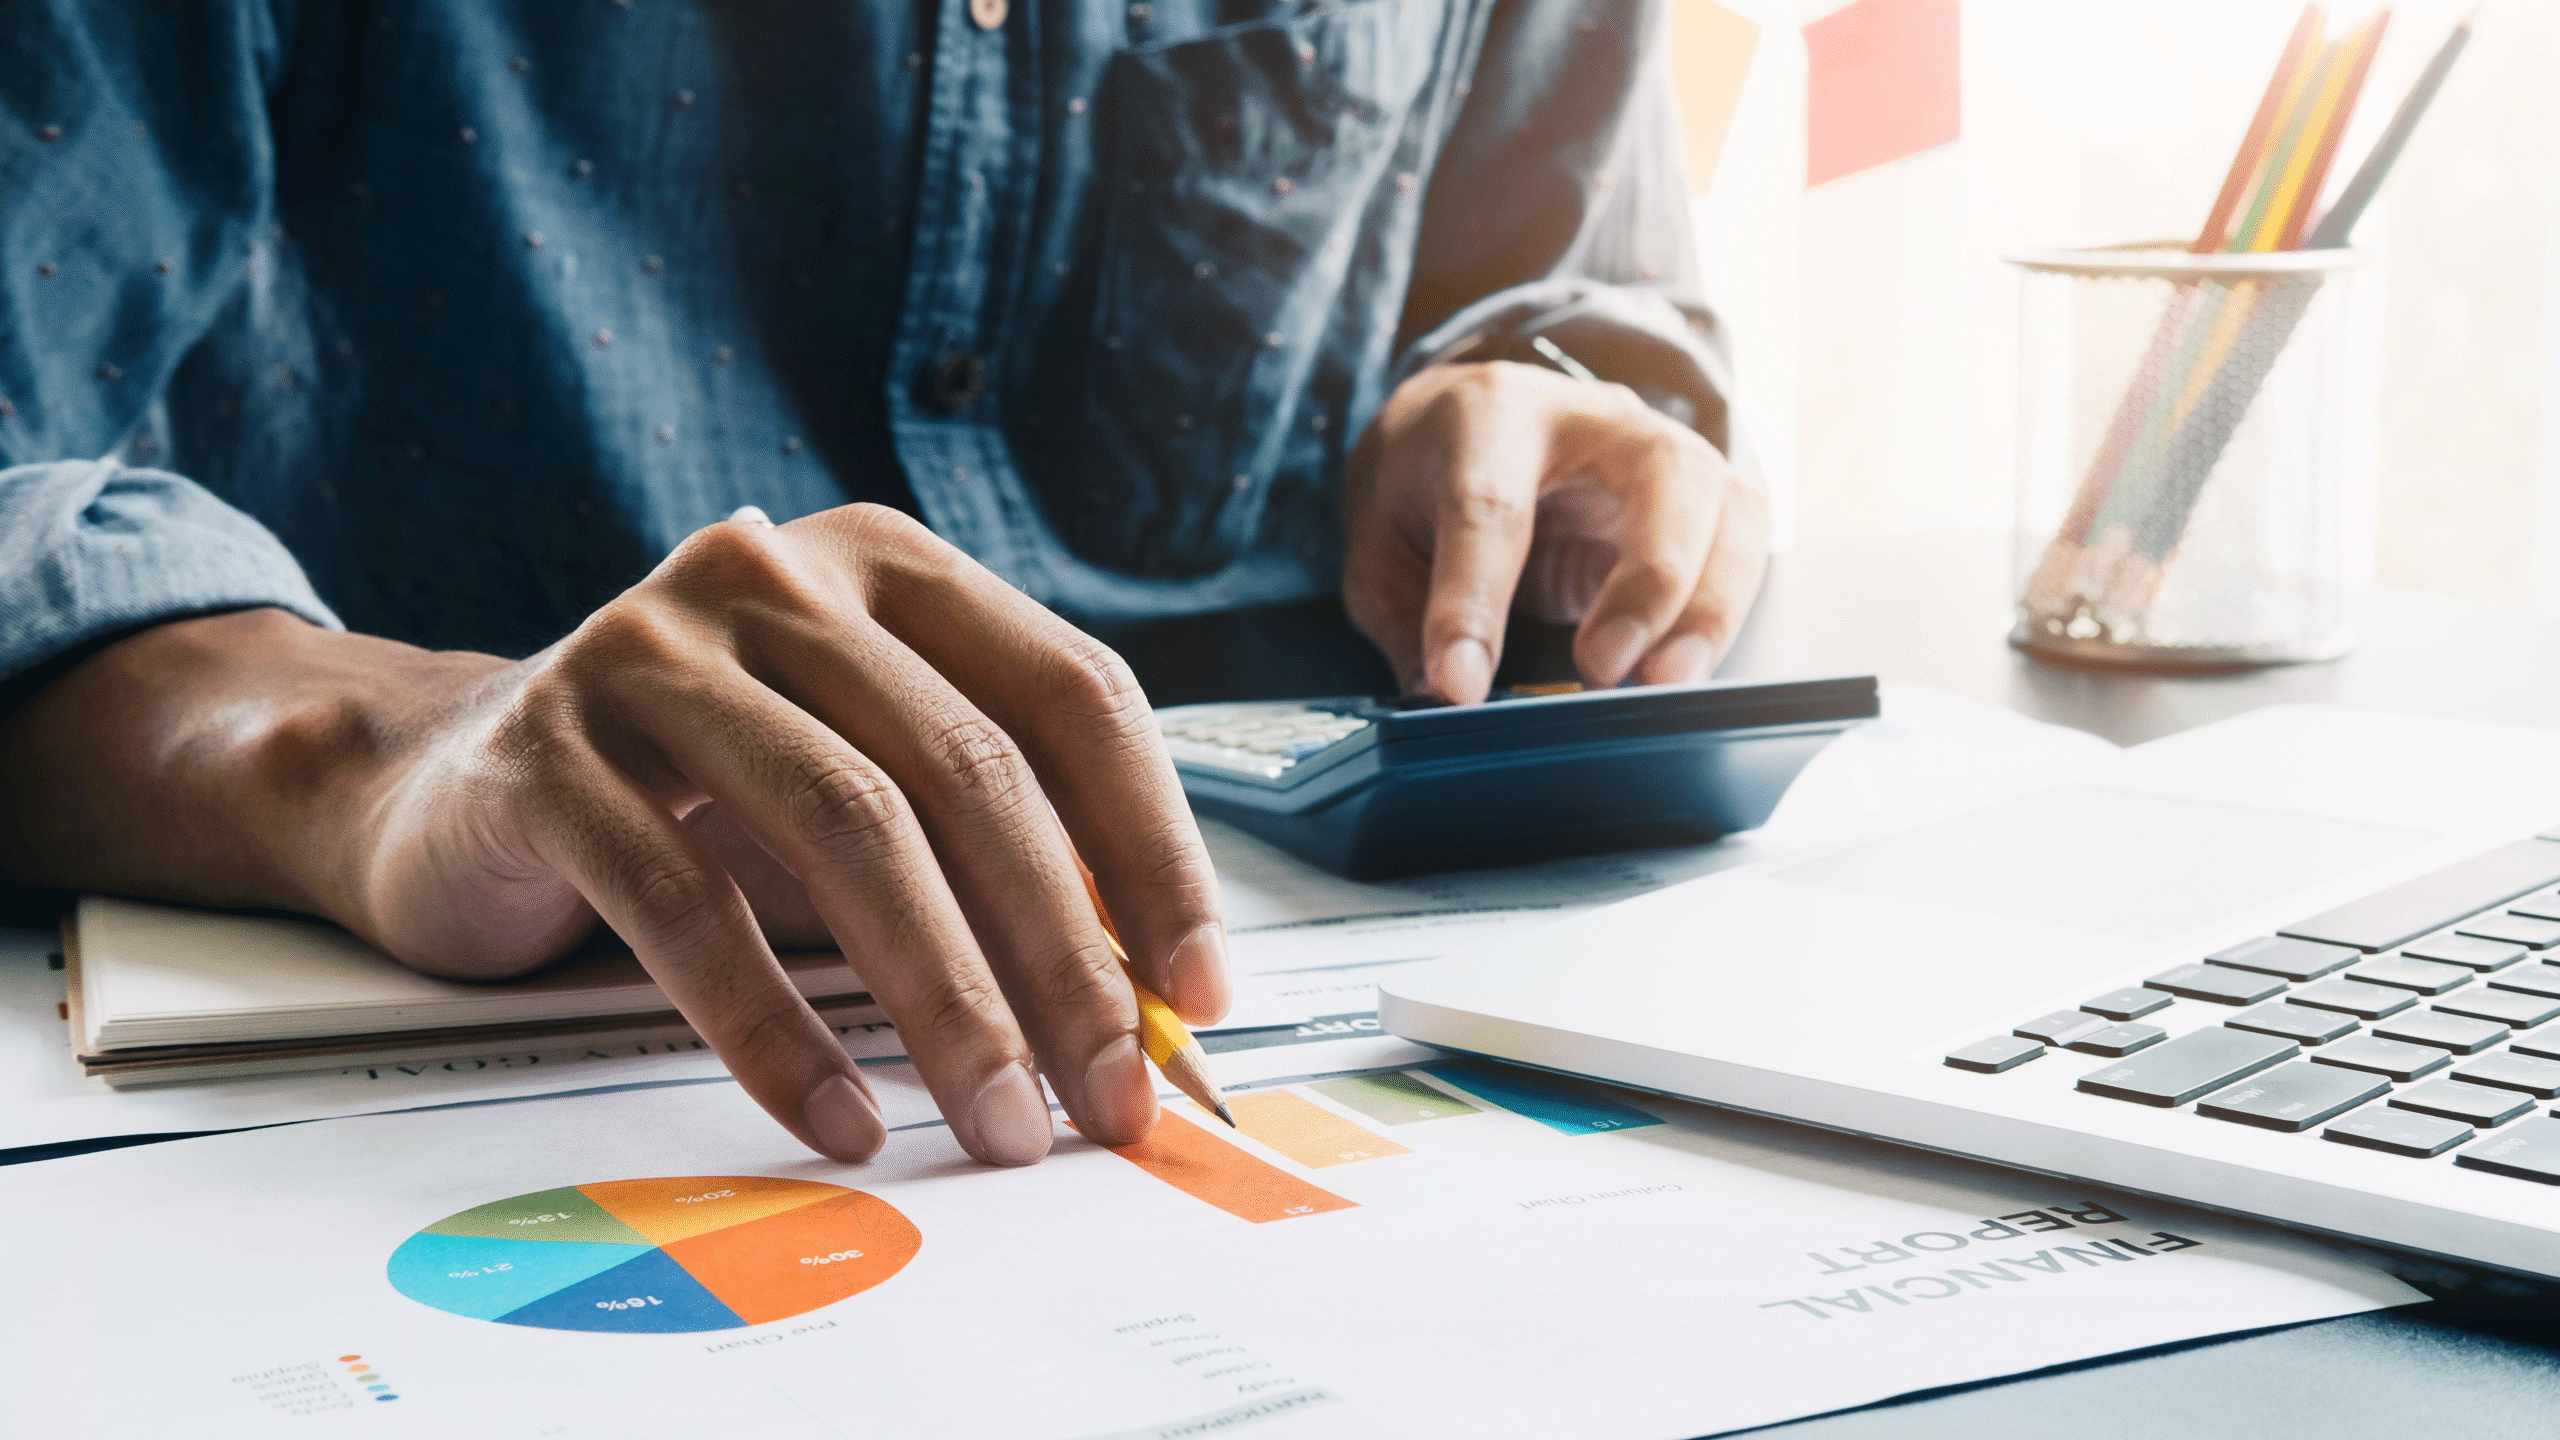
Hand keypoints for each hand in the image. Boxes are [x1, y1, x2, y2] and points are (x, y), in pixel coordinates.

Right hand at [0, 505, 1229, 1165]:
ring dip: (946, 1001)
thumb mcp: (859, 783)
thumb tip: (1142, 1007)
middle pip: (969, 769)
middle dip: (1062, 956)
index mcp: (886, 565)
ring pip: (847, 828)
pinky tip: (841, 1116)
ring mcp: (649, 647)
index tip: (1198, 990)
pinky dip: (778, 1030)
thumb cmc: (695, 796)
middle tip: (1110, 1095)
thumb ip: (988, 851)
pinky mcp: (547, 748)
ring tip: (998, 1122)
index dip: (1154, 848)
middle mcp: (774, 575)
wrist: (439, 787)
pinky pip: (690, 907)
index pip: (1072, 694)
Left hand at [1341, 361, 1768, 702]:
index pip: (1489, 507)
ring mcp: (1662, 450)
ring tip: (1661, 684)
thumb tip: (1439, 696)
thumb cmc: (1428, 479)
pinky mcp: (1701, 498)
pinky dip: (1722, 613)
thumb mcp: (1380, 541)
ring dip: (1707, 606)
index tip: (1459, 684)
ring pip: (1728, 506)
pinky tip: (1680, 667)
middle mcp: (1595, 418)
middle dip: (1648, 579)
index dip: (1474, 601)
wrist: (1469, 421)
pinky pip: (1744, 547)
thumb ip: (1403, 616)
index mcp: (1490, 416)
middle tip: (1604, 670)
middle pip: (1661, 474)